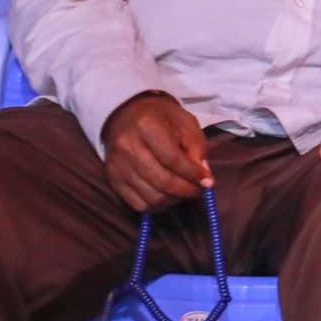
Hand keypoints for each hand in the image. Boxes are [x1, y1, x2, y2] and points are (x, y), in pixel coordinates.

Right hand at [101, 92, 212, 212]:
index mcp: (146, 126)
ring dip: (174, 199)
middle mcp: (127, 147)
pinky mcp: (112, 179)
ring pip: (151, 196)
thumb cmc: (161, 118)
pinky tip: (168, 195)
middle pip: (162, 181)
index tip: (208, 182)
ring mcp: (117, 165)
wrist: (127, 115)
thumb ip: (197, 147)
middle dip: (186, 190)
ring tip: (185, 191)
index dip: (193, 174)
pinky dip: (157, 205)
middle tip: (199, 190)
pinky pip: (138, 204)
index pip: (173, 159)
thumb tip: (203, 176)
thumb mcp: (186, 122)